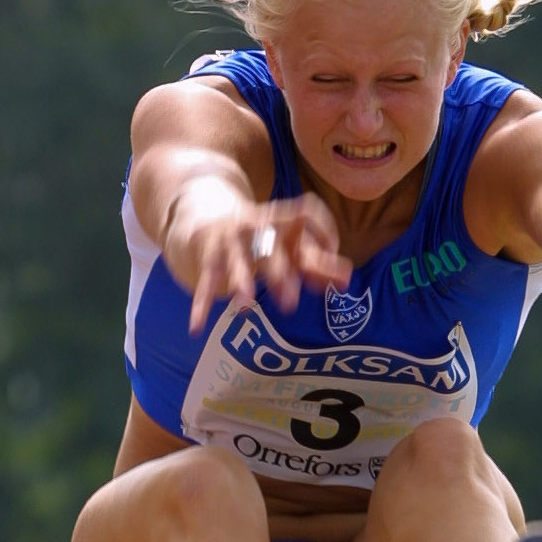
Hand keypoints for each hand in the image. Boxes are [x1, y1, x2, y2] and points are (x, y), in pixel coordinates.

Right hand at [185, 197, 353, 332]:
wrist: (208, 214)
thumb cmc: (261, 239)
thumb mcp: (289, 247)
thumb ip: (318, 264)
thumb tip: (346, 281)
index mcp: (282, 221)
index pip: (306, 213)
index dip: (322, 228)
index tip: (332, 249)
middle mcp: (257, 226)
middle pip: (271, 247)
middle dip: (279, 272)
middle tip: (289, 304)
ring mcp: (230, 240)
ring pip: (237, 260)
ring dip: (240, 279)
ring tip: (245, 301)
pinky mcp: (209, 255)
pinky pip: (206, 281)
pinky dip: (201, 304)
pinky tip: (196, 328)